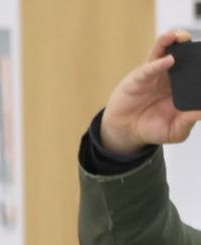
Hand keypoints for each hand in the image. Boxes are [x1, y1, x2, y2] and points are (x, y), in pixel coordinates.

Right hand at [101, 29, 200, 154]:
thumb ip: (188, 121)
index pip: (196, 69)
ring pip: (164, 52)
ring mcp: (154, 74)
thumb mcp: (175, 130)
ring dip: (172, 40)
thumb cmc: (151, 129)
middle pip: (183, 54)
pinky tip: (168, 60)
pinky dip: (158, 63)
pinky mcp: (138, 78)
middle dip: (190, 46)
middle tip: (199, 45)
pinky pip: (148, 68)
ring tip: (181, 37)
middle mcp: (170, 76)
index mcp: (183, 85)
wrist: (125, 133)